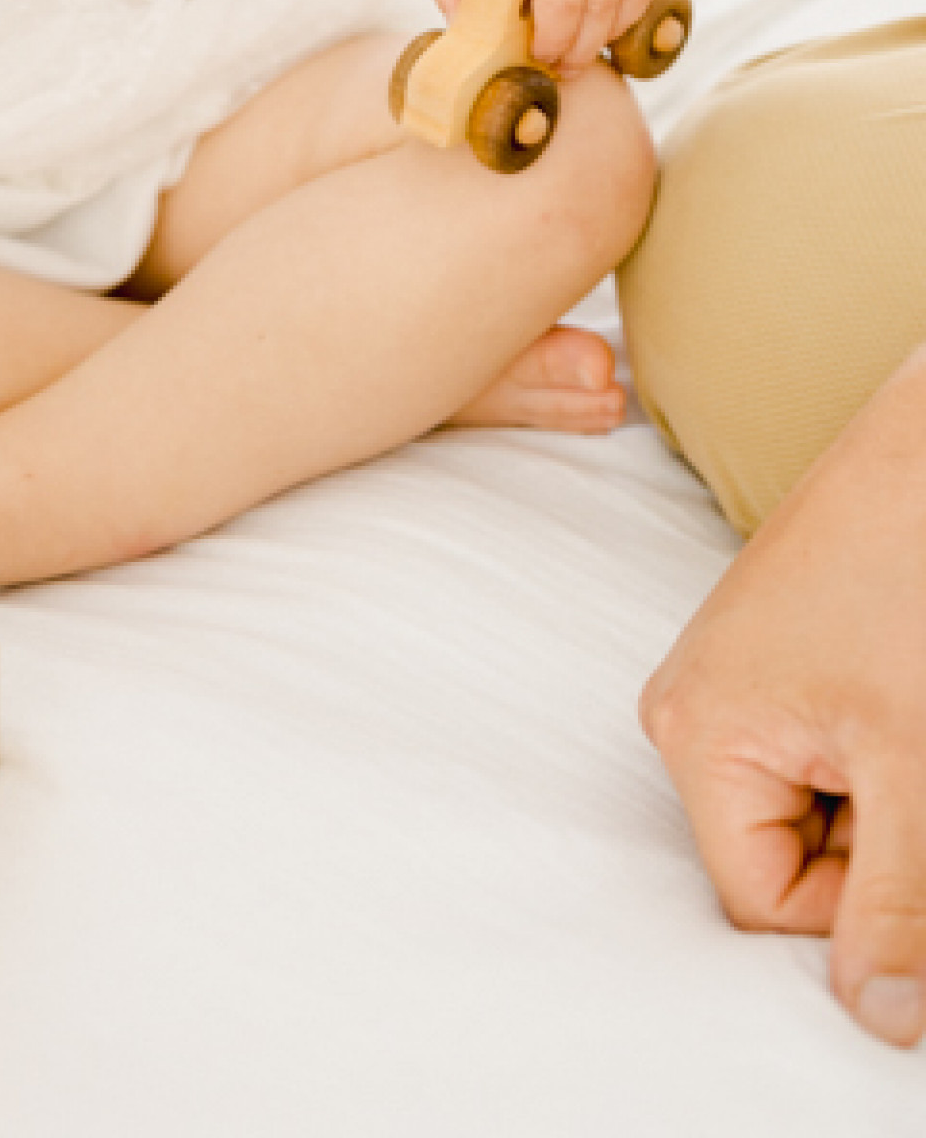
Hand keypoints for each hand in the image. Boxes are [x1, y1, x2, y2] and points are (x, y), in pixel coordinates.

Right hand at [641, 351, 925, 1046]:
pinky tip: (908, 690)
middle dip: (877, 838)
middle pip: (788, 857)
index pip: (765, 904)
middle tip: (917, 752)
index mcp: (695, 736)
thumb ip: (897, 902)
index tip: (913, 809)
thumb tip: (877, 1020)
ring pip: (821, 806)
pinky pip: (829, 751)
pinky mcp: (782, 651)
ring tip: (914, 710)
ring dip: (891, 793)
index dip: (861, 899)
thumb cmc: (912, 577)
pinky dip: (888, 751)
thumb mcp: (917, 764)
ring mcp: (736, 675)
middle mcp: (694, 706)